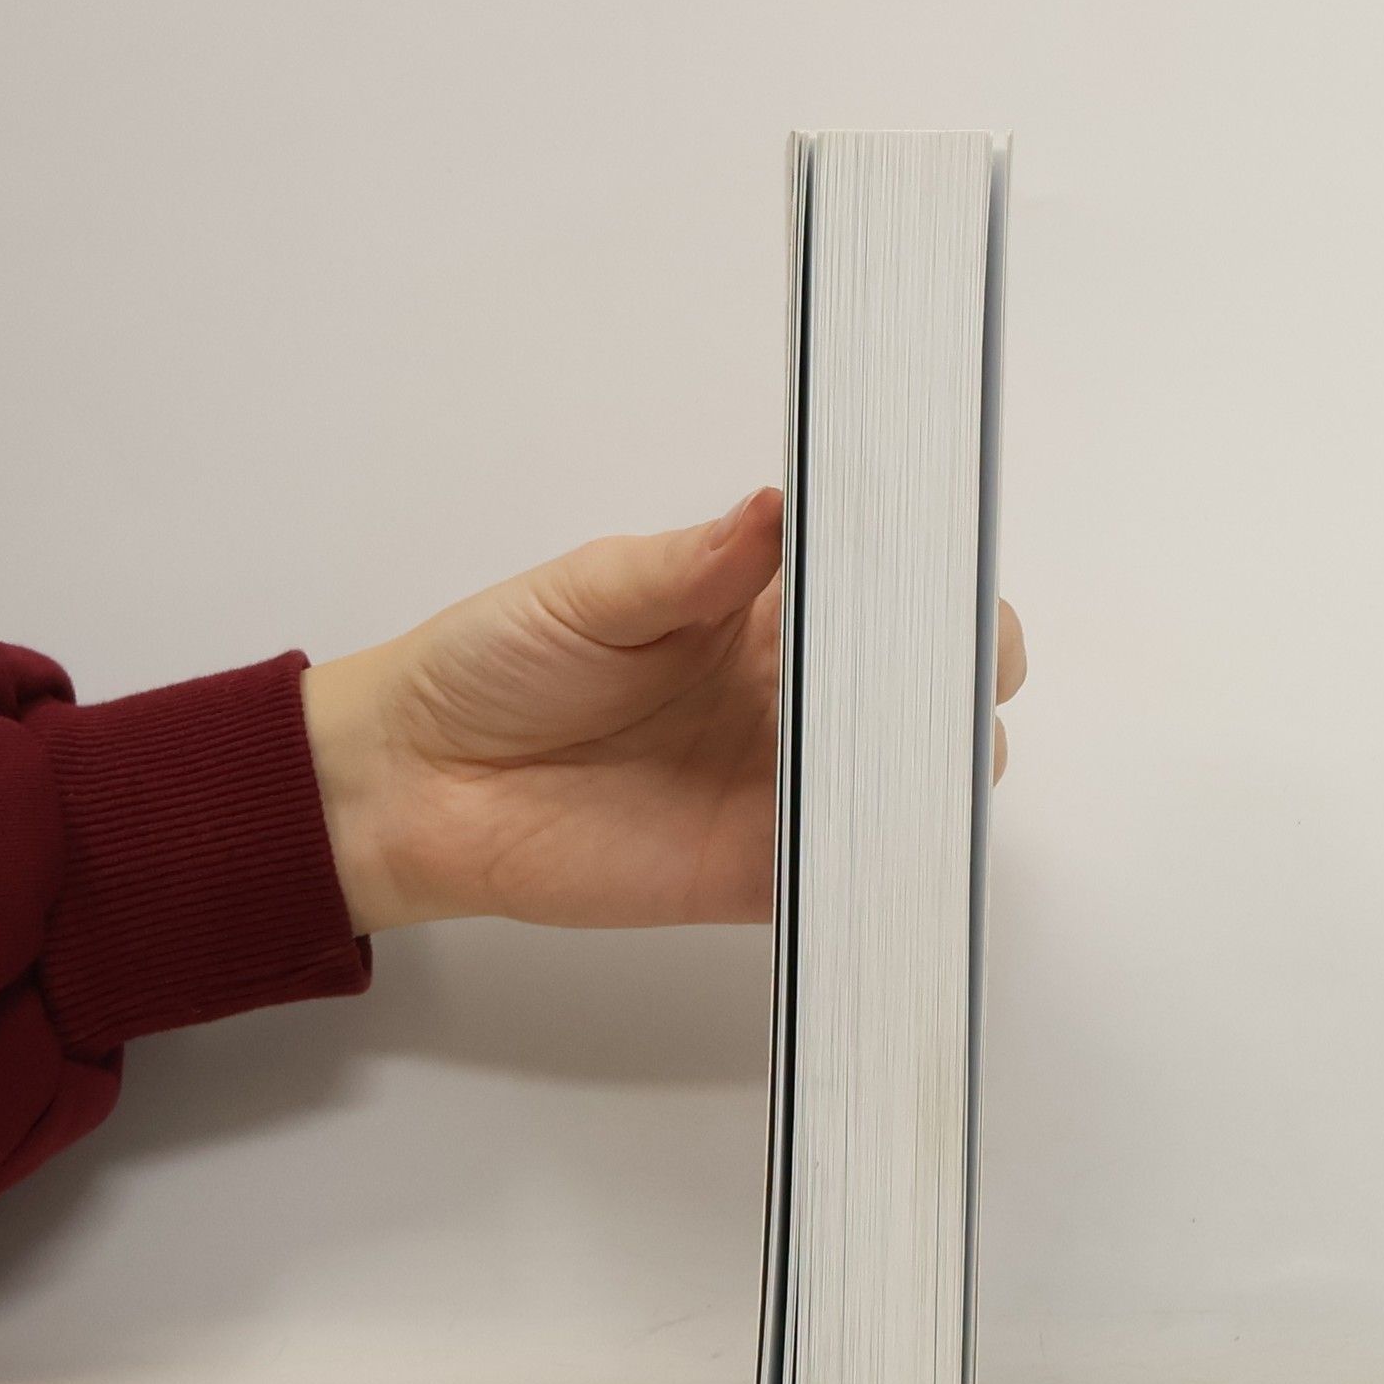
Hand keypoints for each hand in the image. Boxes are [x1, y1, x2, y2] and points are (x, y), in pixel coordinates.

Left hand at [303, 488, 1027, 932]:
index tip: (951, 587)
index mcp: (768, 614)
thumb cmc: (498, 663)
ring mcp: (785, 791)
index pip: (892, 595)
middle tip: (932, 680)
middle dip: (961, 684)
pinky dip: (878, 866)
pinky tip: (881, 841)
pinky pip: (845, 876)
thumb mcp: (592, 591)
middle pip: (930, 696)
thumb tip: (776, 508)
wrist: (423, 782)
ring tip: (905, 756)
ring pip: (910, 788)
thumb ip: (690, 565)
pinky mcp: (758, 873)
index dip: (943, 593)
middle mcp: (796, 701)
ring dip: (932, 774)